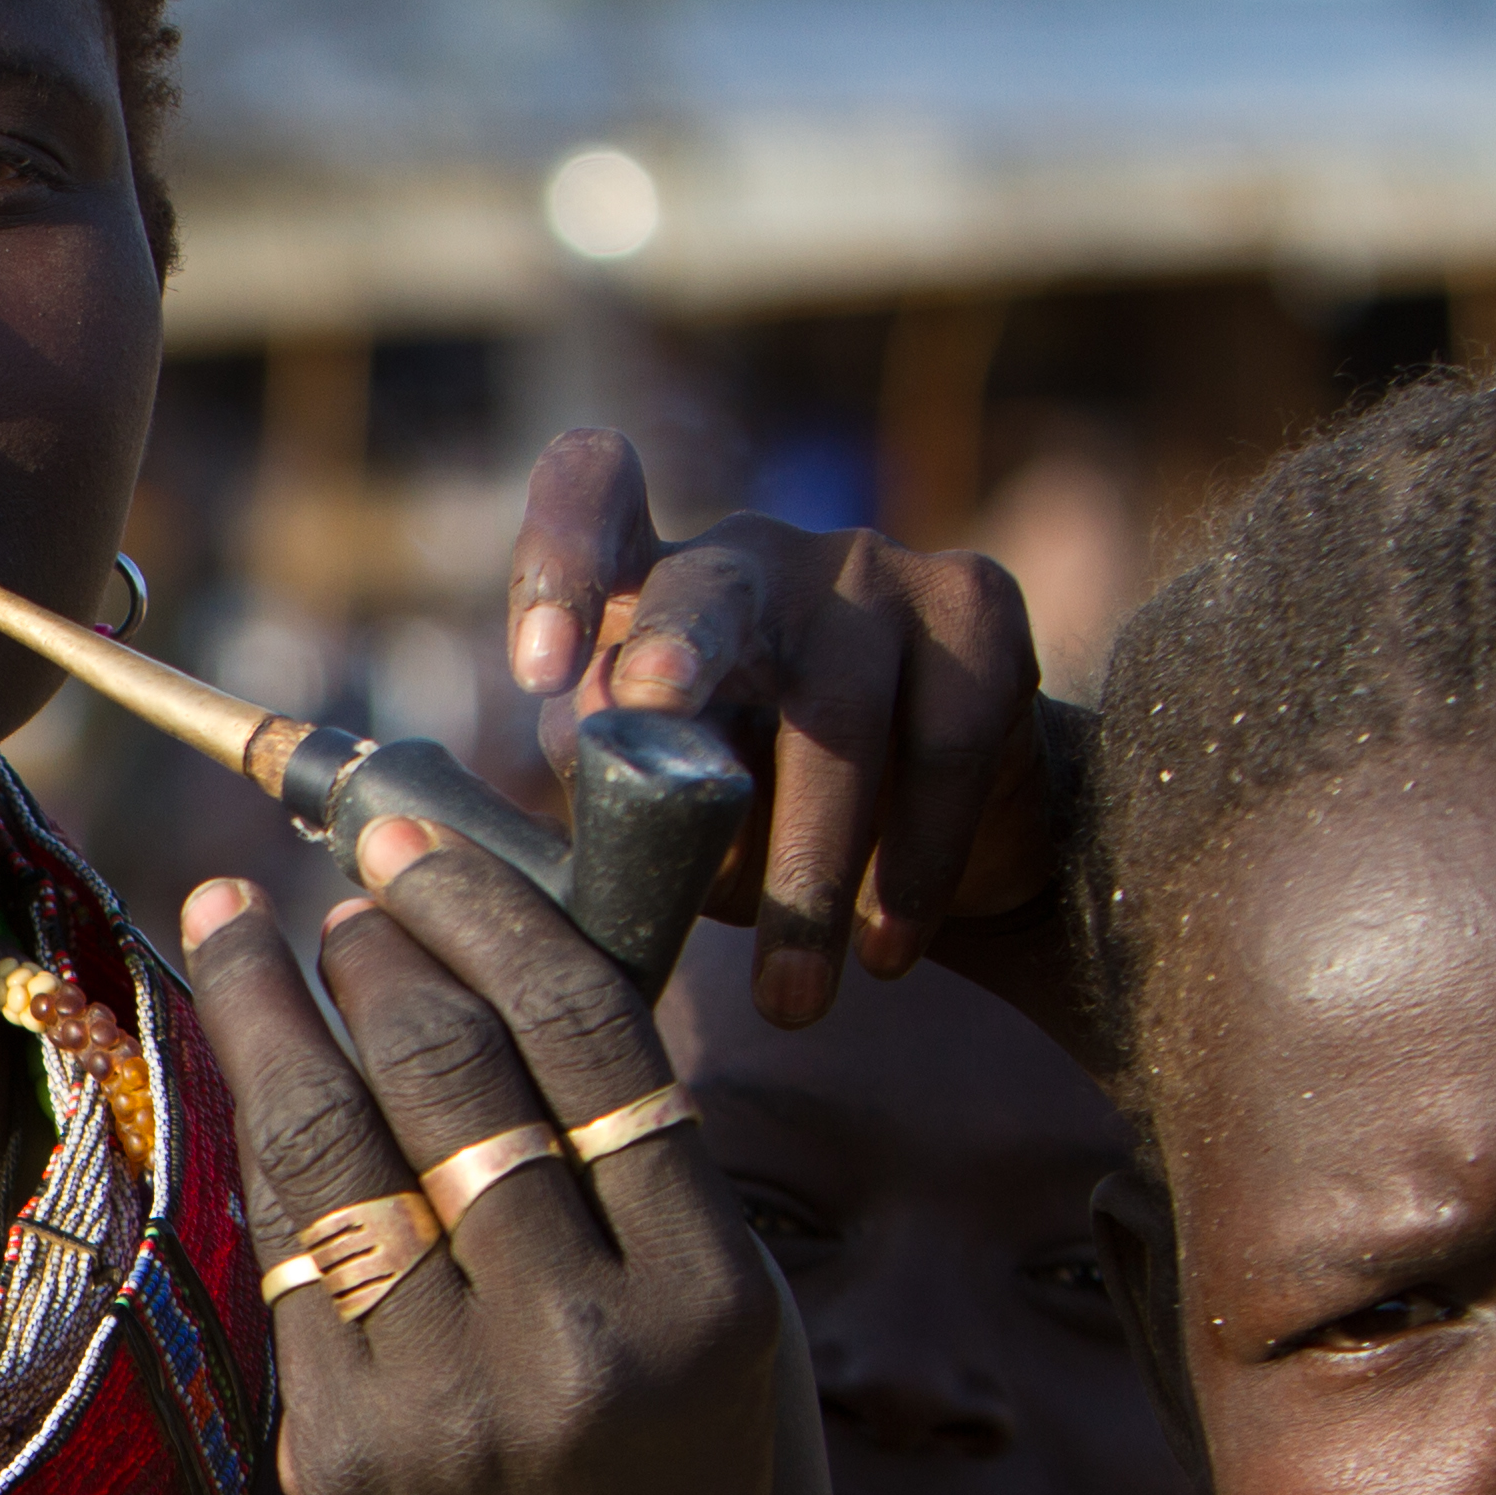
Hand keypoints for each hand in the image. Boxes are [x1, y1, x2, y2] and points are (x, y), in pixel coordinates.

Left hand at [178, 820, 783, 1494]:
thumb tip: (516, 981)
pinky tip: (240, 1074)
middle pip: (456, 1068)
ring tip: (246, 920)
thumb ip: (640, 1193)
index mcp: (713, 1307)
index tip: (423, 843)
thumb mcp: (718, 1362)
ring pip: (338, 1137)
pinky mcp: (337, 1450)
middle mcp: (584, 1343)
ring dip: (276, 1003)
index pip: (596, 1043)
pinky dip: (260, 1141)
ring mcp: (448, 1401)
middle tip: (336, 876)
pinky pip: (289, 1253)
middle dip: (379, 942)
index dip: (495, 913)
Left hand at [501, 428, 1052, 1022]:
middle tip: (655, 712)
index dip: (560, 558)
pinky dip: (916, 865)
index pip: (594, 496)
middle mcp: (751, 558)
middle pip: (708, 592)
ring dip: (810, 873)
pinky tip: (886, 952)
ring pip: (838, 717)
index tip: (536, 668)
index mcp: (645, 586)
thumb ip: (600, 803)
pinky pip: (950, 744)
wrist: (936, 844)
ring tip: (790, 998)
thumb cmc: (746, 828)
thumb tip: (517, 815)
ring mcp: (871, 567)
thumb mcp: (653, 823)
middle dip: (679, 653)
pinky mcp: (978, 606)